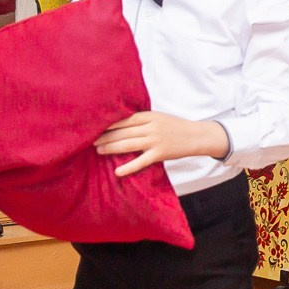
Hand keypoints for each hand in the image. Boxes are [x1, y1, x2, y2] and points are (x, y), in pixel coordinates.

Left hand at [95, 112, 229, 176]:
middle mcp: (151, 127)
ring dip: (111, 148)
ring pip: (128, 145)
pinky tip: (117, 171)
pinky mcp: (160, 154)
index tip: (94, 128)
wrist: (198, 135)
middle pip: (123, 132)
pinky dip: (129, 167)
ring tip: (98, 150)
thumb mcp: (159, 118)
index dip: (108, 125)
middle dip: (105, 137)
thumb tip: (118, 125)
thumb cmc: (176, 126)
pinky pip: (141, 161)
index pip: (124, 120)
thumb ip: (142, 120)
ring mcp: (155, 141)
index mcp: (150, 116)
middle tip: (90, 141)